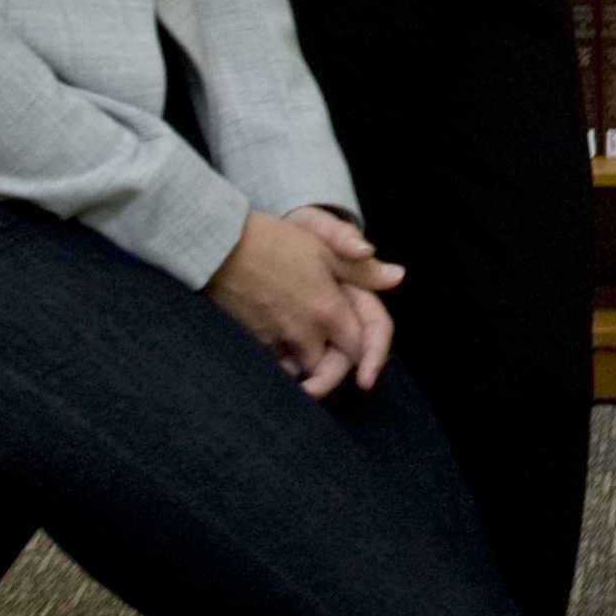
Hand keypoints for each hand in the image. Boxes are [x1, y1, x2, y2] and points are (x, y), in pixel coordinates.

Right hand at [205, 208, 380, 396]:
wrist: (218, 245)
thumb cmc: (273, 240)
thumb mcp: (323, 247)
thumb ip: (361, 269)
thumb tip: (397, 277)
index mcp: (328, 310)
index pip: (358, 347)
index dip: (368, 359)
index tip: (366, 376)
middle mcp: (304, 332)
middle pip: (328, 368)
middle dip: (332, 371)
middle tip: (331, 371)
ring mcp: (274, 341)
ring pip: (299, 371)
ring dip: (305, 369)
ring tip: (306, 362)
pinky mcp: (249, 343)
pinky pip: (272, 365)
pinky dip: (280, 363)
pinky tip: (280, 352)